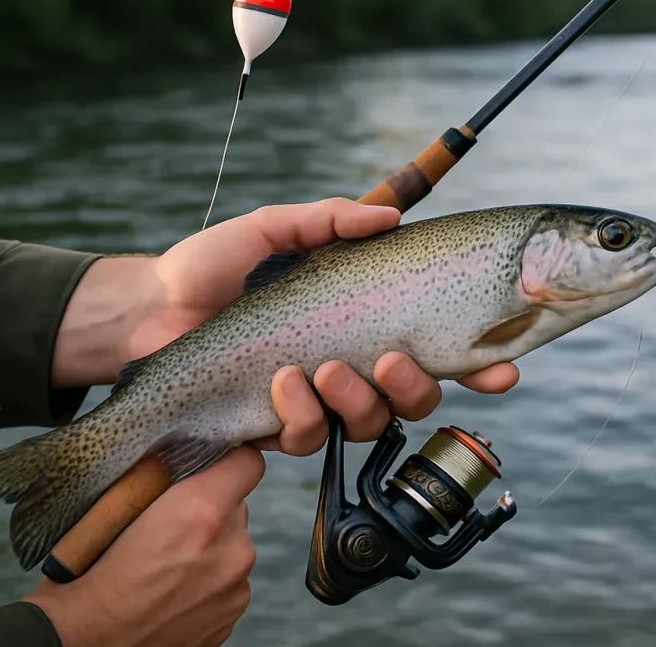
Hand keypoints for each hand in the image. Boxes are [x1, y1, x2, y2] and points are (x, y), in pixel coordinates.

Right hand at [23, 446, 263, 646]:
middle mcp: (230, 548)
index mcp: (200, 512)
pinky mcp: (233, 615)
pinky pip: (228, 580)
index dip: (230, 459)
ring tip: (165, 566)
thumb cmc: (85, 582)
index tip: (214, 462)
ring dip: (209, 547)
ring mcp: (236, 586)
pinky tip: (171, 592)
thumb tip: (174, 459)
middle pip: (236, 506)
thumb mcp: (111, 511)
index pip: (247, 463)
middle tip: (169, 523)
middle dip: (209, 508)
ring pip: (231, 545)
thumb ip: (156, 481)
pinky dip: (207, 581)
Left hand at [51, 198, 519, 454]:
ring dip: (359, 401)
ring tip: (325, 368)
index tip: (507, 365)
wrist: (149, 309)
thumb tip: (390, 219)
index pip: (435, 347)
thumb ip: (331, 221)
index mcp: (360, 322)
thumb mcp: (274, 230)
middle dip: (418, 387)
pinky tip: (283, 383)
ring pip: (369, 423)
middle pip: (416, 398)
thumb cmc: (211, 266)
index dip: (478, 362)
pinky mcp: (277, 427)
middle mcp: (350, 366)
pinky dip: (303, 414)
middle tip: (392, 361)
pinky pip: (311, 438)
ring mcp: (315, 401)